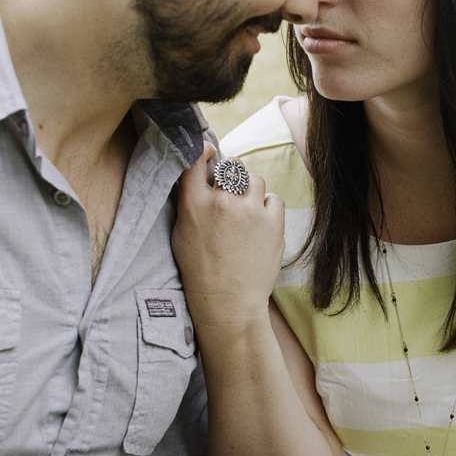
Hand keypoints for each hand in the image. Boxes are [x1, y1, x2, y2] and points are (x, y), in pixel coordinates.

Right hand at [172, 145, 284, 331]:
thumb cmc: (200, 271)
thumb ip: (190, 201)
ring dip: (251, 192)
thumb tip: (201, 174)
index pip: (196, 158)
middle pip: (232, 166)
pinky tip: (260, 225)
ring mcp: (250, 211)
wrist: (227, 304)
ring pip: (255, 180)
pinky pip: (274, 198)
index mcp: (193, 204)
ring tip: (246, 214)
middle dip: (232, 176)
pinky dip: (269, 208)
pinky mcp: (273, 222)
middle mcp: (222, 202)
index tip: (210, 153)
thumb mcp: (181, 234)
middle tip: (231, 194)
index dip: (205, 150)